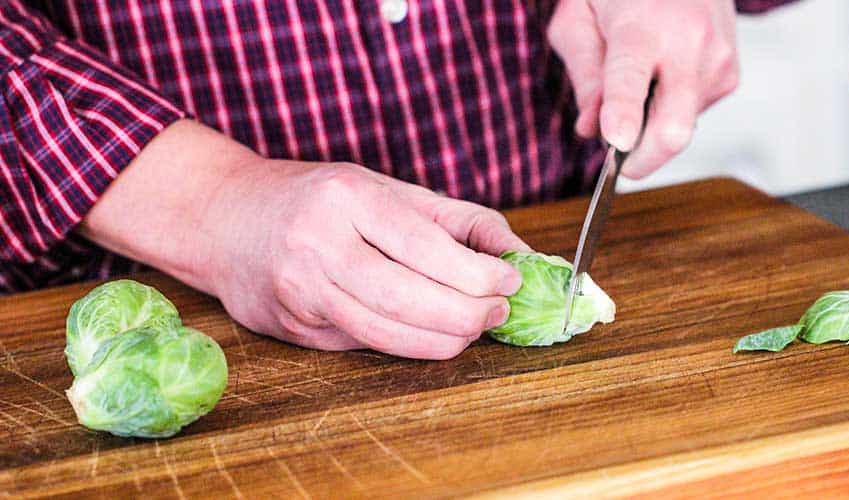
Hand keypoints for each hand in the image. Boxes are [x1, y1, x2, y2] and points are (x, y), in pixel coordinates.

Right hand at [208, 160, 528, 358]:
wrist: (224, 217)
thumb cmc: (319, 198)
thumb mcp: (387, 189)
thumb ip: (458, 219)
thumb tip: (521, 255)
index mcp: (347, 197)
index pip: (426, 247)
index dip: (476, 272)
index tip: (509, 281)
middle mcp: (317, 244)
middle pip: (409, 299)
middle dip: (467, 314)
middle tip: (497, 311)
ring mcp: (298, 290)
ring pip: (386, 334)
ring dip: (443, 340)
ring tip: (472, 327)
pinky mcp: (291, 327)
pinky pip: (363, 344)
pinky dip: (406, 343)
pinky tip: (427, 331)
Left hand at [547, 0, 738, 177]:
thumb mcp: (579, 16)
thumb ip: (583, 73)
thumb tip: (591, 130)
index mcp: (641, 27)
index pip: (631, 80)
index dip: (624, 117)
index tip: (617, 144)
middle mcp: (688, 43)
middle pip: (673, 130)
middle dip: (642, 160)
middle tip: (616, 161)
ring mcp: (716, 60)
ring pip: (680, 130)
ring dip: (652, 125)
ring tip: (642, 81)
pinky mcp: (730, 75)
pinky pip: (692, 115)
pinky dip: (671, 109)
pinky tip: (664, 74)